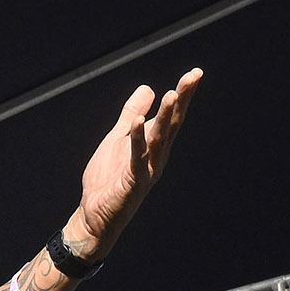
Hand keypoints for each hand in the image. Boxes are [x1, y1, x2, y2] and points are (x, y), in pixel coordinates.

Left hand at [67, 69, 200, 258]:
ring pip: (159, 138)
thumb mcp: (118, 139)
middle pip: (171, 124)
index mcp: (154, 146)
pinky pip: (136, 157)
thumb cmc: (108, 180)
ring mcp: (146, 169)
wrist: (93, 216)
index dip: (183, 95)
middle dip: (182, 100)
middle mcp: (156, 157)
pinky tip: (140, 120)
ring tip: (172, 93)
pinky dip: (138, 138)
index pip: (171, 116)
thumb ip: (131, 115)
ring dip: (165, 116)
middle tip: (193, 77)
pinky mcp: (133, 181)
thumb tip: (148, 88)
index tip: (195, 74)